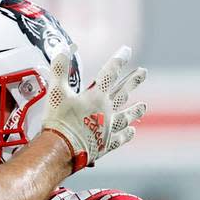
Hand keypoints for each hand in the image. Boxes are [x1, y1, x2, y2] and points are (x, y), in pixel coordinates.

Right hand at [41, 46, 147, 171]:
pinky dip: (126, 134)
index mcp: (96, 96)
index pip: (110, 72)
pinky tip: (132, 131)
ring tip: (143, 106)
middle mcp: (106, 111)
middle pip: (123, 92)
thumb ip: (60, 69)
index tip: (126, 50)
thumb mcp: (56, 92)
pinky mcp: (104, 145)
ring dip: (135, 110)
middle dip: (133, 81)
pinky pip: (119, 138)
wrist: (60, 151)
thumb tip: (63, 49)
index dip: (118, 59)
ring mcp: (107, 129)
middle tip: (143, 72)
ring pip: (126, 116)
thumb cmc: (58, 122)